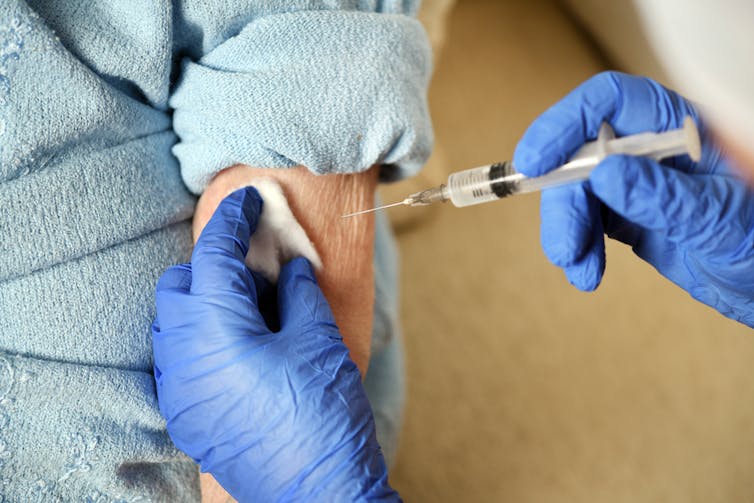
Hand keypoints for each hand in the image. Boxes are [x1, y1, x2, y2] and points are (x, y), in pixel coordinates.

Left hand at [152, 187, 398, 501]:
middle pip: (179, 285)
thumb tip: (287, 268)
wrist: (316, 493)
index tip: (249, 200)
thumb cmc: (322, 413)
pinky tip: (238, 343)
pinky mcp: (185, 414)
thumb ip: (296, 292)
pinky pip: (177, 357)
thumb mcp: (316, 340)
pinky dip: (199, 336)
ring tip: (249, 304)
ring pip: (172, 322)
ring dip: (203, 300)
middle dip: (211, 263)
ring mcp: (177, 390)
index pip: (212, 255)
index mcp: (215, 329)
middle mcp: (182, 356)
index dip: (233, 220)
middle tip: (255, 262)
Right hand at [514, 71, 753, 325]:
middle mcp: (652, 148)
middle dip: (564, 201)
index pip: (612, 102)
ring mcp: (638, 183)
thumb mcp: (719, 219)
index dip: (566, 123)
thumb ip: (664, 197)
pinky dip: (578, 248)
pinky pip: (587, 222)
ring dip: (567, 230)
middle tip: (563, 245)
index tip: (535, 161)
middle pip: (583, 155)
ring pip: (577, 192)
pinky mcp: (628, 216)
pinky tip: (586, 273)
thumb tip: (604, 173)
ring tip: (576, 267)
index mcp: (681, 128)